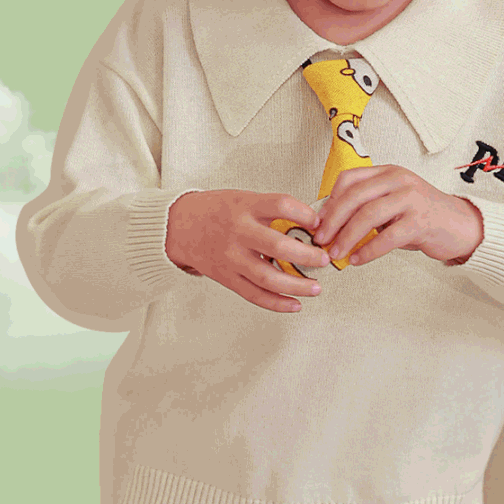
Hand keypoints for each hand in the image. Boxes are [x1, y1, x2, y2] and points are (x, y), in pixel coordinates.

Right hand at [165, 189, 330, 312]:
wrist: (179, 226)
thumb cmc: (217, 211)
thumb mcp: (243, 199)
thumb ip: (272, 210)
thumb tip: (311, 223)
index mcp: (244, 207)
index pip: (280, 205)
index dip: (304, 214)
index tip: (318, 223)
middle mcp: (238, 232)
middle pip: (277, 246)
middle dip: (307, 255)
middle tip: (324, 259)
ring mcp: (231, 257)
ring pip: (268, 277)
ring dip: (296, 285)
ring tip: (316, 287)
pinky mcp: (227, 277)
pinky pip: (254, 294)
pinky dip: (277, 303)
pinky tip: (295, 304)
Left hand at [312, 166, 483, 266]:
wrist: (462, 226)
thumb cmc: (423, 218)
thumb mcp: (393, 204)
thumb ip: (368, 208)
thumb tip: (331, 225)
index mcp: (388, 173)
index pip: (349, 179)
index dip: (330, 201)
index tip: (318, 221)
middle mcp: (399, 180)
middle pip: (354, 196)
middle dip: (332, 221)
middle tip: (320, 240)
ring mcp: (411, 199)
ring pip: (368, 215)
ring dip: (347, 237)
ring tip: (336, 254)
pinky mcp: (421, 221)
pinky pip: (387, 237)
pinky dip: (368, 250)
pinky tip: (358, 260)